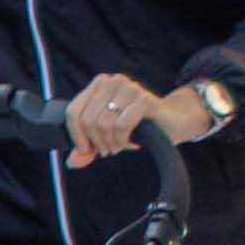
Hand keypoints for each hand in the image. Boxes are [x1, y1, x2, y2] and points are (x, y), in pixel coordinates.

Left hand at [62, 72, 208, 161]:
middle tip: (108, 151)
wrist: (172, 122)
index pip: (73, 111)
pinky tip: (130, 143)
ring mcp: (129, 88)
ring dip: (110, 143)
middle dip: (96, 142)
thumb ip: (88, 148)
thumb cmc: (138, 126)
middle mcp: (112, 82)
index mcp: (99, 85)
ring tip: (119, 147)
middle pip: (87, 119)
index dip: (76, 135)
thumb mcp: (108, 137)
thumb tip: (72, 162)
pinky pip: (122, 125)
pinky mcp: (144, 99)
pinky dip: (123, 140)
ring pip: (103, 123)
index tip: (85, 150)